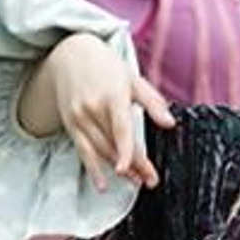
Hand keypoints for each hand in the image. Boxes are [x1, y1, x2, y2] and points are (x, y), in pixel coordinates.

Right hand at [45, 34, 173, 189]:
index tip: (136, 168)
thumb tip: (170, 124)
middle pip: (114, 144)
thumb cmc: (106, 67)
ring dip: (118, 170)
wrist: (69, 54)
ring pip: (100, 151)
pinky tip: (102, 185)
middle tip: (150, 180)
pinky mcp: (70, 125)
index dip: (128, 150)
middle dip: (134, 166)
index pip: (121, 128)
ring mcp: (79, 118)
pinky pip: (83, 152)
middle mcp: (93, 108)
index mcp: (113, 95)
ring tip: (136, 182)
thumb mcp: (133, 79)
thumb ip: (153, 103)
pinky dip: (92, 170)